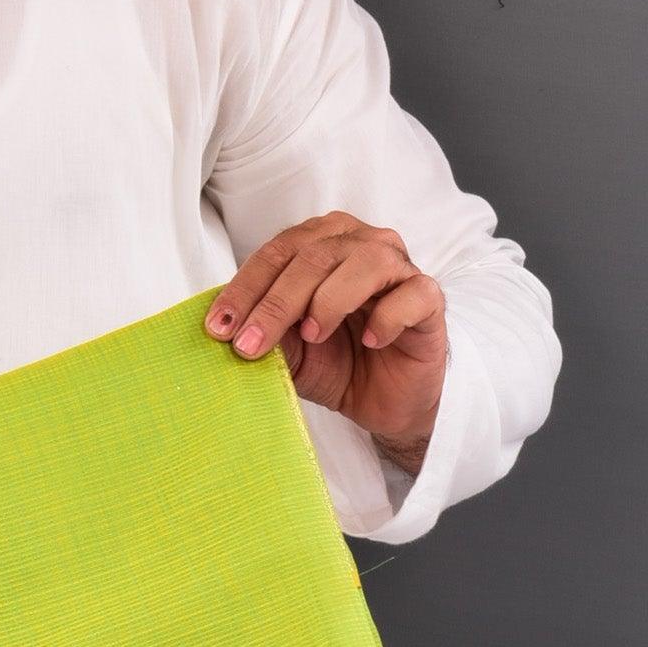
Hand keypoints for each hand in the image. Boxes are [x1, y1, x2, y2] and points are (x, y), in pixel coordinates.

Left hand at [205, 212, 445, 458]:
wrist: (385, 401)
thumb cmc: (338, 363)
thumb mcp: (291, 354)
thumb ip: (269, 335)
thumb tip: (233, 330)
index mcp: (321, 245)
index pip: (277, 253)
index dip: (244, 288)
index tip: (218, 328)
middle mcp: (360, 245)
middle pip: (314, 256)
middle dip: (275, 303)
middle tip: (249, 346)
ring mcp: (399, 268)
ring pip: (364, 263)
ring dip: (329, 301)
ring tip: (312, 336)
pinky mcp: (429, 299)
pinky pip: (410, 295)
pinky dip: (386, 318)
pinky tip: (370, 342)